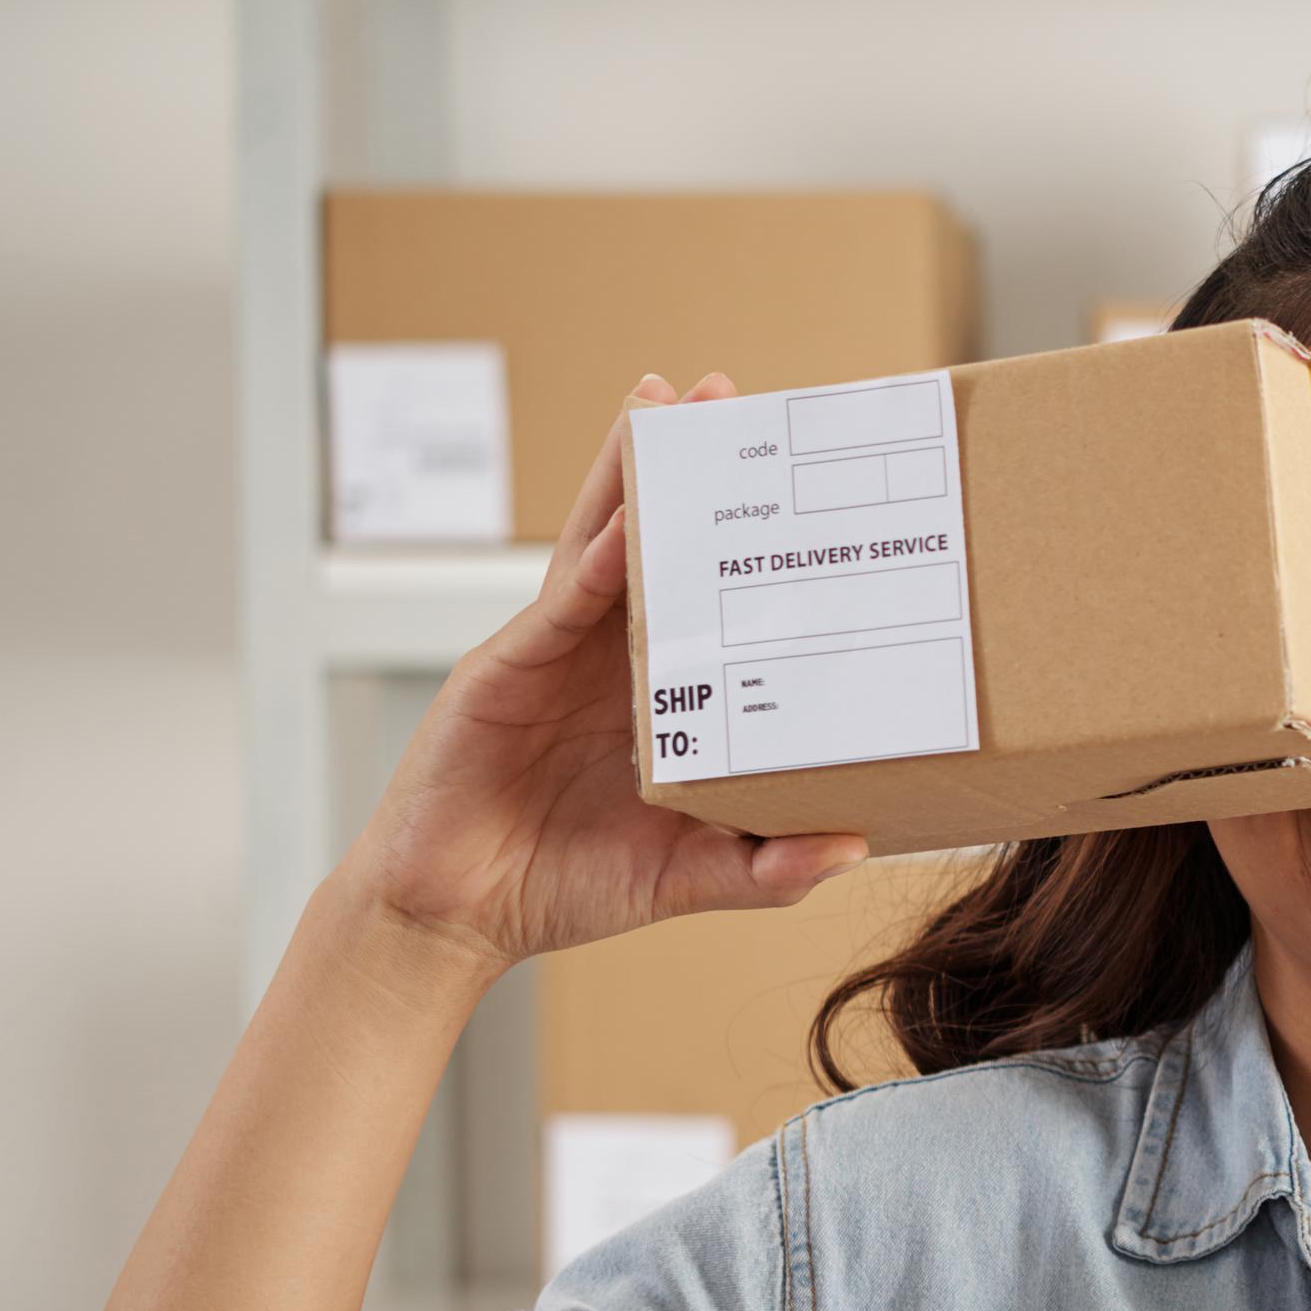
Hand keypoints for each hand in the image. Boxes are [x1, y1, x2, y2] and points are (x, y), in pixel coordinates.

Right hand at [336, 372, 867, 972]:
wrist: (452, 917)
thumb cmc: (563, 886)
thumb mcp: (687, 879)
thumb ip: (768, 869)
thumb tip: (858, 848)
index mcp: (655, 694)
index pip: (708, 598)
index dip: (744, 541)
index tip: (798, 482)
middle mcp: (606, 658)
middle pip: (653, 543)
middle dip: (688, 467)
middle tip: (737, 394)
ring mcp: (552, 653)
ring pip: (598, 545)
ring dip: (632, 474)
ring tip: (669, 402)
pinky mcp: (504, 671)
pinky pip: (558, 607)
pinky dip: (595, 564)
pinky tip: (628, 524)